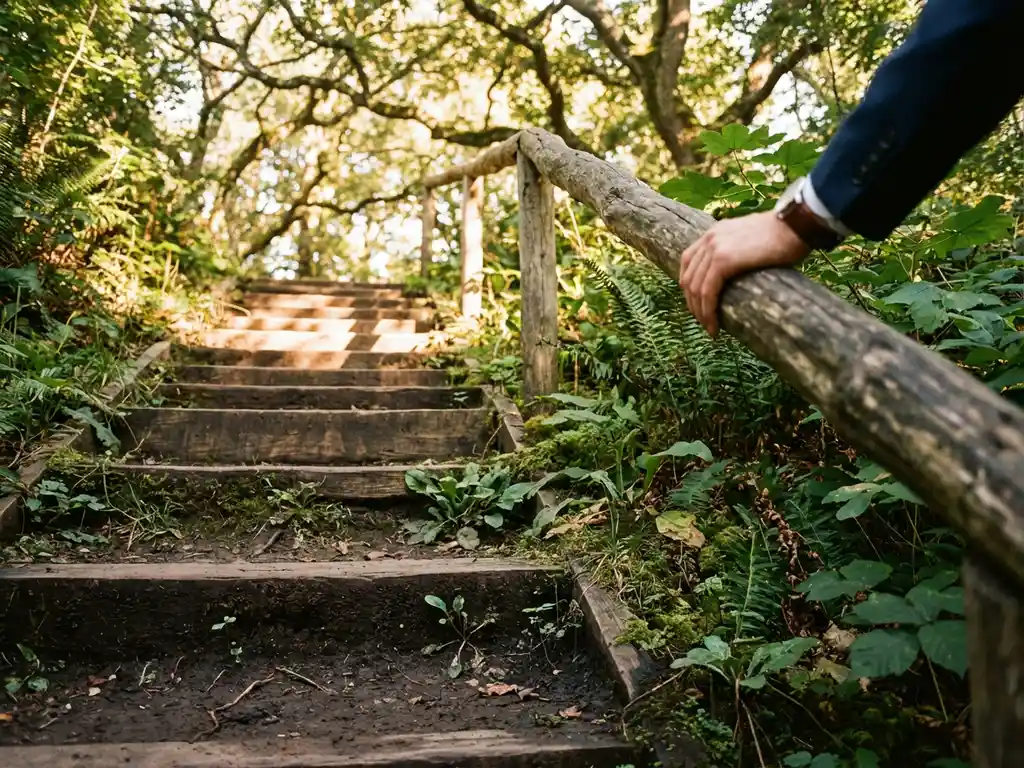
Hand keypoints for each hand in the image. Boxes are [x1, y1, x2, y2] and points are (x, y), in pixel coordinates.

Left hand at [679, 211, 810, 335]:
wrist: (797, 225)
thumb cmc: (785, 235)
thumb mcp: (752, 240)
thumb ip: (738, 252)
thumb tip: (736, 276)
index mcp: (714, 233)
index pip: (688, 262)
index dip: (690, 287)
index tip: (698, 305)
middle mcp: (709, 239)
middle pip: (688, 278)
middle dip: (693, 304)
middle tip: (705, 323)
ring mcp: (714, 248)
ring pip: (696, 288)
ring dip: (700, 313)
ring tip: (711, 329)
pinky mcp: (724, 260)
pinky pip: (708, 291)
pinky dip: (708, 312)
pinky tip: (715, 326)